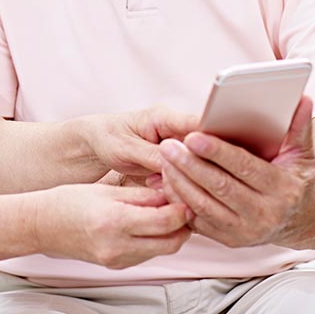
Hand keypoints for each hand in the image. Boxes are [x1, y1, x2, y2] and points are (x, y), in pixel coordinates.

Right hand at [34, 184, 190, 268]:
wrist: (43, 225)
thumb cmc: (69, 202)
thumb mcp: (108, 190)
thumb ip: (142, 196)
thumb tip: (171, 196)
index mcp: (115, 221)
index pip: (166, 221)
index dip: (182, 209)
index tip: (186, 195)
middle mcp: (118, 246)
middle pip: (171, 242)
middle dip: (183, 225)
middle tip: (183, 205)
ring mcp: (118, 260)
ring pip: (161, 250)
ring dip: (170, 234)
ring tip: (167, 212)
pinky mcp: (117, 266)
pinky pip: (147, 255)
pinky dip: (155, 241)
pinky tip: (150, 225)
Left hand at [81, 106, 206, 181]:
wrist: (98, 144)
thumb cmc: (109, 139)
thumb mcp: (126, 148)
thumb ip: (152, 156)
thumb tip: (178, 165)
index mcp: (166, 117)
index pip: (200, 124)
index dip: (212, 141)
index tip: (216, 159)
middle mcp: (178, 130)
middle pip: (206, 147)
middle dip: (204, 168)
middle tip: (193, 188)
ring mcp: (180, 147)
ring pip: (201, 164)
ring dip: (193, 181)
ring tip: (174, 193)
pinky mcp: (179, 163)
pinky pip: (190, 175)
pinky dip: (185, 187)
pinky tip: (174, 197)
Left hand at [156, 96, 314, 248]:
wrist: (299, 219)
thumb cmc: (296, 178)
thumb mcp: (302, 153)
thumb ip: (299, 126)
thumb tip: (303, 98)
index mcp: (283, 189)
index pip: (245, 167)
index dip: (217, 152)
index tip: (193, 136)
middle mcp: (264, 215)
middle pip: (219, 187)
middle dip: (190, 165)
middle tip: (167, 145)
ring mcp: (245, 231)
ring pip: (204, 205)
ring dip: (179, 181)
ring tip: (164, 158)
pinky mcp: (228, 239)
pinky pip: (197, 220)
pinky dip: (179, 200)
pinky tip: (167, 179)